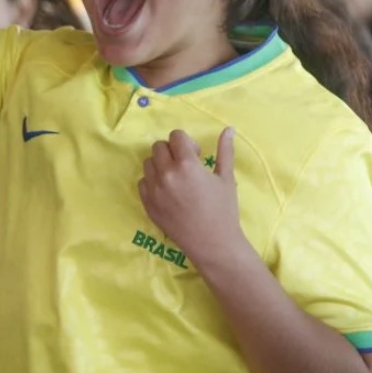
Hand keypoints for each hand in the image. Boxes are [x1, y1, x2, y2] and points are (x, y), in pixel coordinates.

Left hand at [138, 128, 243, 266]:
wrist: (212, 244)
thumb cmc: (223, 210)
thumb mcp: (227, 178)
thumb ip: (225, 151)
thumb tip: (229, 129)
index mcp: (186, 164)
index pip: (176, 136)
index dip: (187, 143)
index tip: (196, 155)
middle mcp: (166, 174)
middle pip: (159, 146)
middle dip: (172, 151)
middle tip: (185, 165)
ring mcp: (154, 190)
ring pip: (148, 163)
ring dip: (160, 165)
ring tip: (175, 178)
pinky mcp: (147, 204)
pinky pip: (142, 182)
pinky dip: (153, 182)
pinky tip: (168, 192)